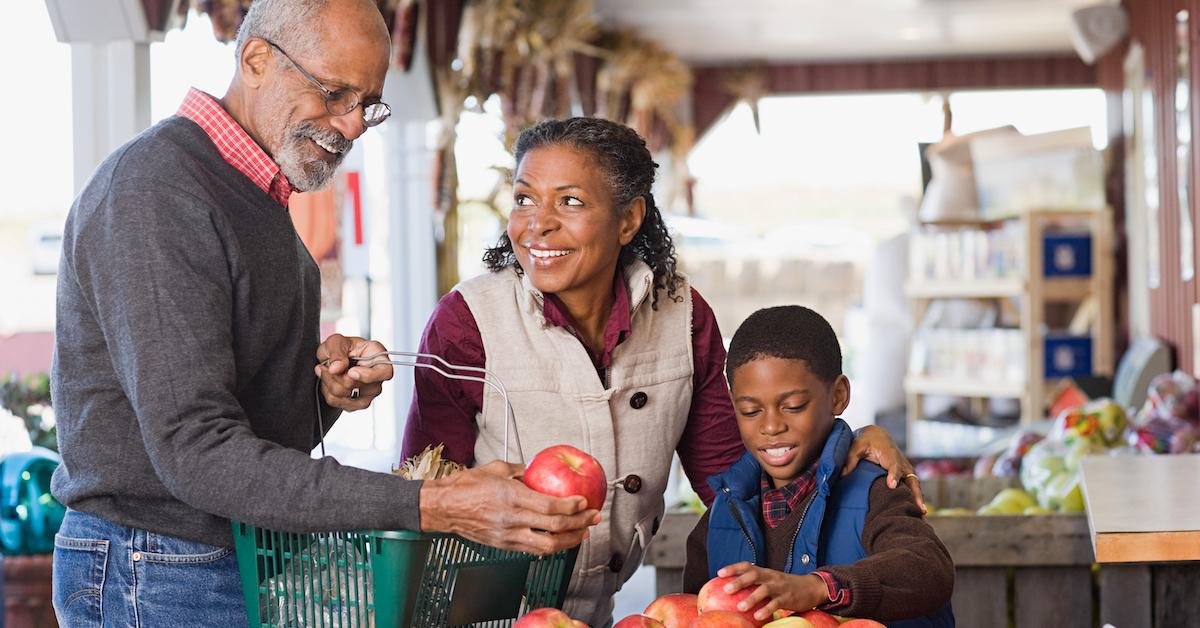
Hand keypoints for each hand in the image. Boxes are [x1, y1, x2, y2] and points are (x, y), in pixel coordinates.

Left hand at [314, 334, 393, 410]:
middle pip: (359, 386)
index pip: (385, 372)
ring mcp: (368, 393)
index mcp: (379, 359)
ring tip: (325, 371)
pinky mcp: (356, 403)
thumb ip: (337, 353)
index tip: (351, 371)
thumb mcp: (336, 341)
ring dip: (329, 384)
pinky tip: (328, 381)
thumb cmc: (342, 347)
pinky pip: (337, 403)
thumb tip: (336, 368)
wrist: (334, 359)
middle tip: (326, 365)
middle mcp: (377, 379)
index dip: (369, 375)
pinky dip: (327, 392)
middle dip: (336, 376)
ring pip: (346, 397)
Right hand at [418, 461, 601, 554]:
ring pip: (547, 545)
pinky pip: (533, 550)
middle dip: (580, 523)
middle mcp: (512, 519)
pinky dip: (551, 546)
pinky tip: (560, 541)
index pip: (550, 506)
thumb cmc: (465, 486)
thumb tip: (536, 470)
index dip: (572, 507)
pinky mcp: (504, 545)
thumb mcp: (496, 468)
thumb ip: (519, 470)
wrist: (443, 508)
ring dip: (570, 540)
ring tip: (583, 533)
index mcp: (511, 497)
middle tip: (593, 517)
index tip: (585, 502)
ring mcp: (508, 535)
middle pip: (555, 527)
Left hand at [716, 562, 828, 621]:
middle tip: (726, 589)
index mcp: (764, 571)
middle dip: (739, 582)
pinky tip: (758, 616)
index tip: (719, 573)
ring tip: (740, 607)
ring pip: (763, 590)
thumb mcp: (770, 580)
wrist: (810, 587)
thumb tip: (733, 590)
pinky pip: (776, 604)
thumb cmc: (784, 586)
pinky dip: (766, 610)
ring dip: (751, 598)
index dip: (733, 568)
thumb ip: (755, 583)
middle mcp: (770, 577)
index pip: (747, 566)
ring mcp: (779, 587)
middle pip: (753, 576)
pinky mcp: (787, 598)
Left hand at [842, 424, 925, 513]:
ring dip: (918, 499)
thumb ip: (851, 458)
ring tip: (921, 515)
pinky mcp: (905, 475)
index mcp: (890, 454)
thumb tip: (842, 473)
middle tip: (918, 508)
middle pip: (911, 479)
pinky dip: (916, 498)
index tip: (891, 485)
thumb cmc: (867, 440)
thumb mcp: (857, 445)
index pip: (894, 465)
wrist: (878, 436)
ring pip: (914, 485)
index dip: (894, 475)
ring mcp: (905, 470)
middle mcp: (901, 463)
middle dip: (915, 493)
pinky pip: (913, 487)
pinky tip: (918, 514)